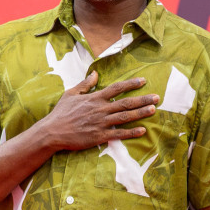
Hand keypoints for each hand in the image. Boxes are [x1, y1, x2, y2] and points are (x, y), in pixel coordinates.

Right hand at [39, 73, 159, 151]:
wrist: (52, 132)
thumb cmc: (61, 113)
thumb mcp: (71, 94)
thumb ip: (85, 84)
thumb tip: (95, 73)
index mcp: (95, 98)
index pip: (117, 88)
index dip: (131, 84)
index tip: (143, 80)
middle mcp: (100, 109)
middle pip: (126, 102)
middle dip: (143, 99)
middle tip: (157, 97)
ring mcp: (101, 123)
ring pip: (125, 117)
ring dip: (141, 113)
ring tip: (154, 109)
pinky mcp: (99, 136)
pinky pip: (118, 133)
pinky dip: (131, 132)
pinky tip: (142, 131)